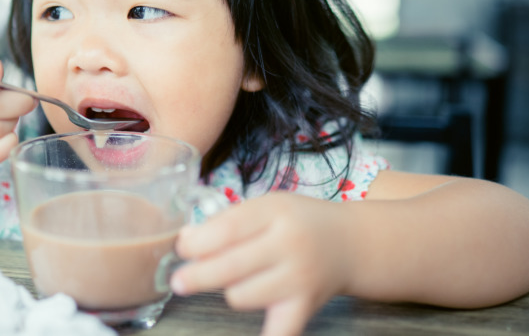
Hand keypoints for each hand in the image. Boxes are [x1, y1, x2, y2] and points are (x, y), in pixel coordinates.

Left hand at [170, 192, 354, 335]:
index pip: (227, 230)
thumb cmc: (298, 221)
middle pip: (230, 267)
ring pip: (241, 296)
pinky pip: (279, 332)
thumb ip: (228, 221)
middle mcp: (289, 245)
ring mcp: (298, 279)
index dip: (197, 243)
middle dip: (197, 275)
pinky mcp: (304, 307)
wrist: (349, 243)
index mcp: (275, 212)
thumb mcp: (267, 206)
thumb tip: (187, 241)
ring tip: (239, 279)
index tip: (182, 249)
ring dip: (230, 290)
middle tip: (179, 281)